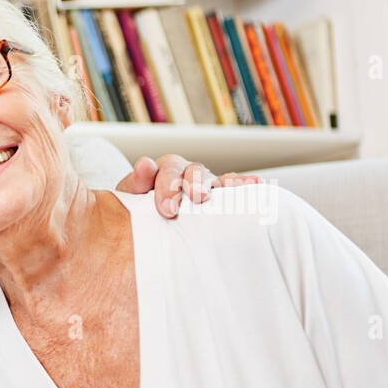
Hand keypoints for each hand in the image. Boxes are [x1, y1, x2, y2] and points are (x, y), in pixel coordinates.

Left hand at [116, 154, 262, 217]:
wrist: (146, 224)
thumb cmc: (138, 211)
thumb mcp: (131, 198)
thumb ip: (136, 182)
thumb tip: (145, 164)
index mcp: (163, 170)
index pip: (167, 171)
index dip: (168, 187)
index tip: (167, 209)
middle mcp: (187, 172)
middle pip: (194, 172)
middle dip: (195, 184)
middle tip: (197, 198)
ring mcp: (205, 183)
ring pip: (215, 179)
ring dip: (222, 184)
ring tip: (228, 190)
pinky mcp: (220, 195)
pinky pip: (234, 188)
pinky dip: (244, 185)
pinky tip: (255, 185)